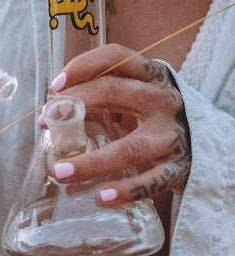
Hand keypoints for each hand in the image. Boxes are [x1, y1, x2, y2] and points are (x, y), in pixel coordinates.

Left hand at [48, 44, 190, 205]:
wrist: (209, 142)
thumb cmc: (155, 115)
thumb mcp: (135, 96)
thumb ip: (103, 97)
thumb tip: (56, 109)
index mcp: (149, 76)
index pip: (115, 58)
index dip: (82, 66)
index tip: (56, 86)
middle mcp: (162, 99)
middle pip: (113, 92)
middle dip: (74, 105)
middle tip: (46, 122)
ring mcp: (172, 134)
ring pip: (129, 147)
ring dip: (91, 161)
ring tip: (60, 173)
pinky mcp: (180, 167)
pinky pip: (152, 181)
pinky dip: (126, 191)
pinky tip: (101, 197)